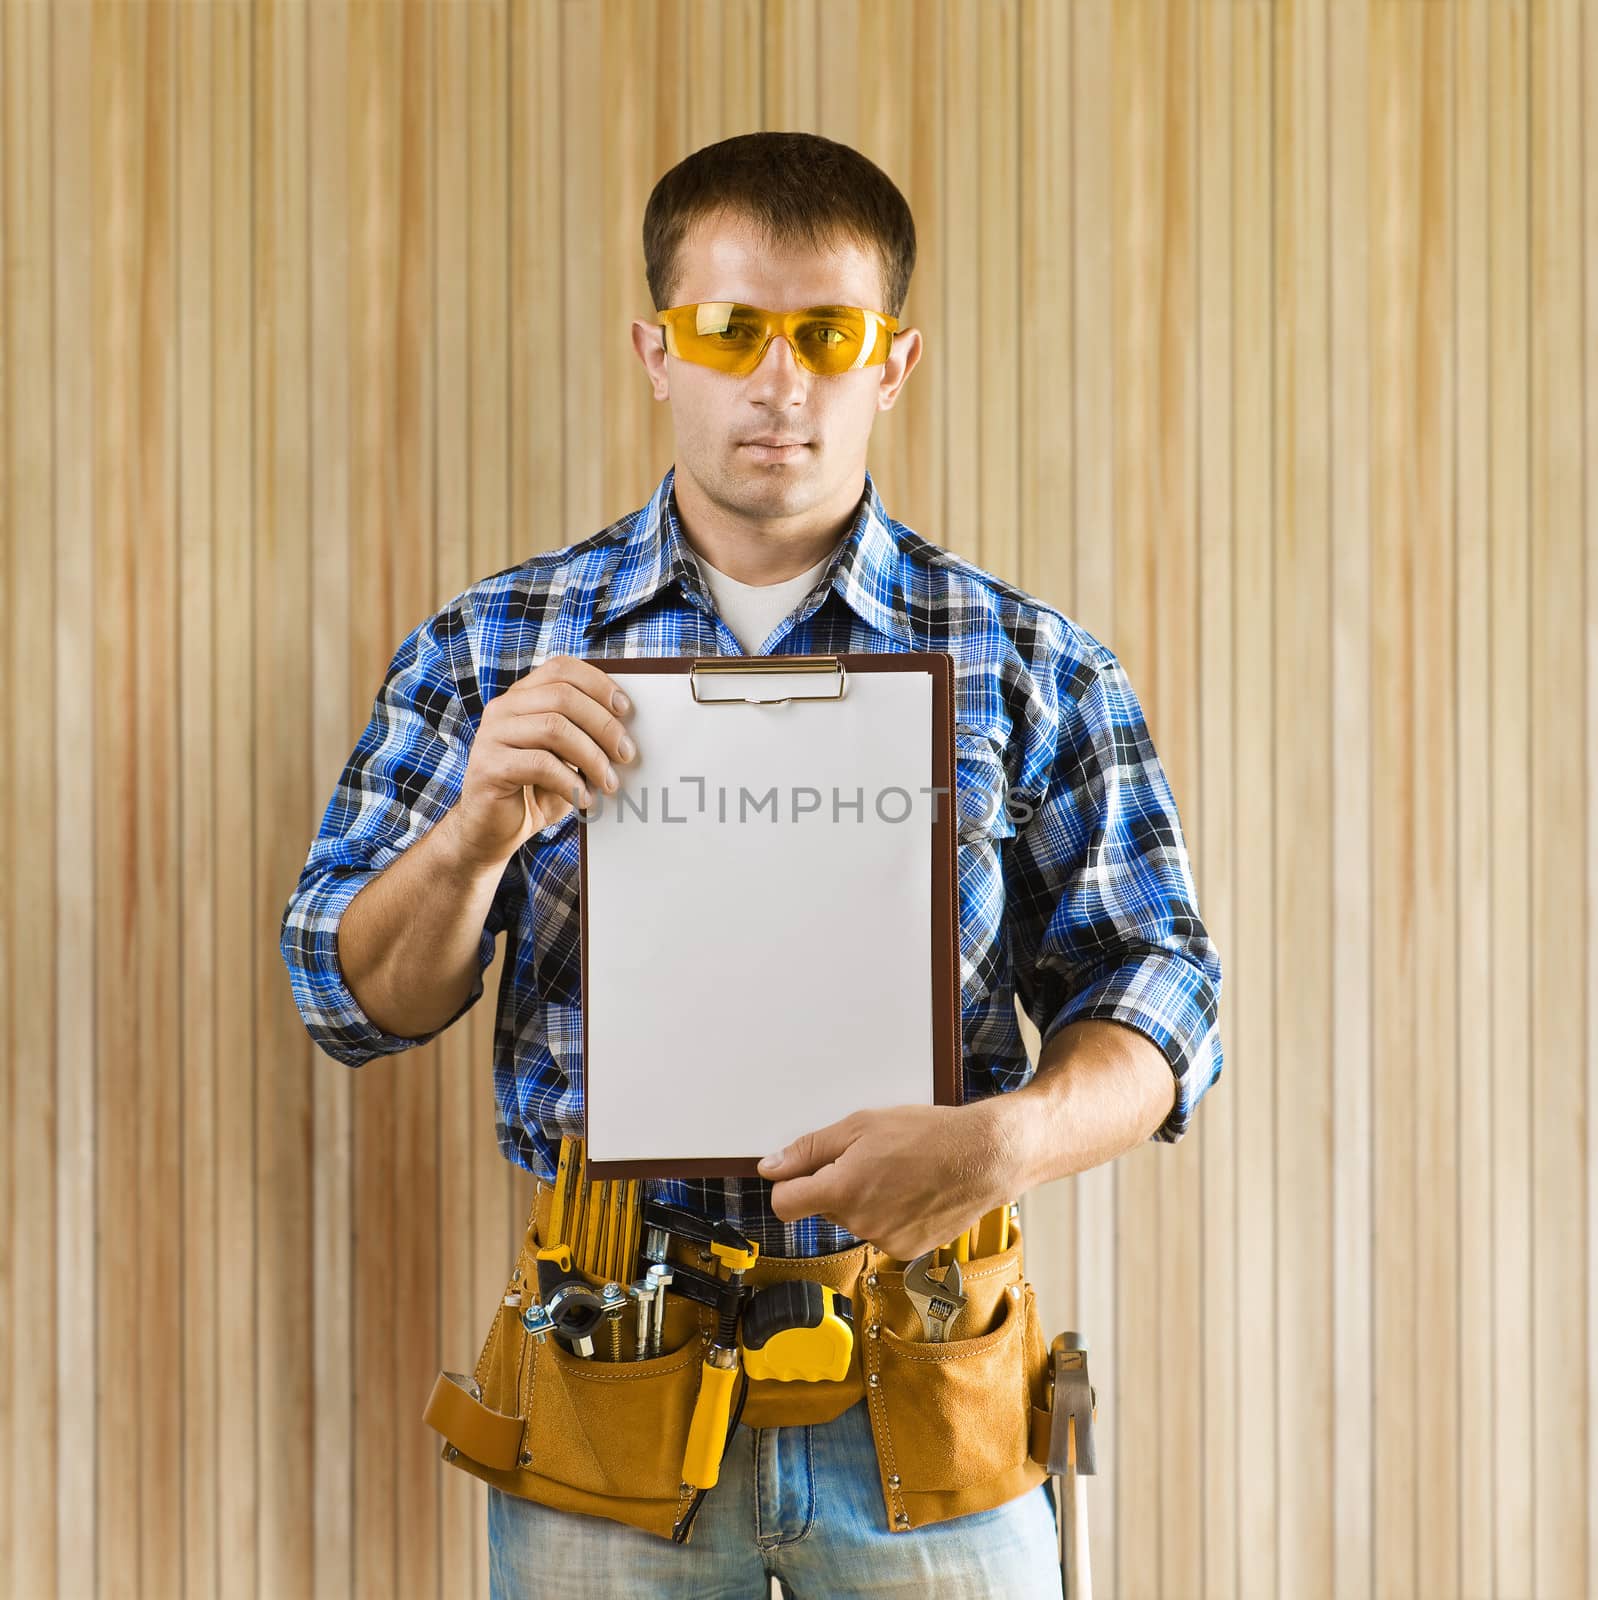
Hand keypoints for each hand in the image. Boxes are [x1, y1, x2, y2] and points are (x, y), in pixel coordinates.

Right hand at [448, 655, 637, 869]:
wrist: (493, 830)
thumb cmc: (537, 790)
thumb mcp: (566, 757)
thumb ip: (585, 736)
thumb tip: (628, 732)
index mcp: (523, 696)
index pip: (561, 668)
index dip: (597, 683)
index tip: (625, 709)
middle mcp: (504, 708)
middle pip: (563, 696)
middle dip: (603, 725)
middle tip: (626, 755)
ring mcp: (492, 734)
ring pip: (554, 727)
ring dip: (591, 756)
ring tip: (609, 783)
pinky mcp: (488, 765)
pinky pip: (540, 764)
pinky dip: (571, 782)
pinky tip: (584, 799)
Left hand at [757, 1101, 1014, 1260]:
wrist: (983, 1157)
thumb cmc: (926, 1134)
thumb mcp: (859, 1126)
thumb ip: (809, 1150)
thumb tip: (770, 1167)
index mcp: (842, 1189)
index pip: (785, 1204)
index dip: (788, 1185)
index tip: (801, 1173)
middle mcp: (859, 1222)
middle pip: (824, 1208)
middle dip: (836, 1185)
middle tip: (870, 1157)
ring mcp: (884, 1240)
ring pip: (854, 1219)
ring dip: (865, 1199)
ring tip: (898, 1172)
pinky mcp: (906, 1250)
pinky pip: (880, 1232)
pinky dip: (889, 1214)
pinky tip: (912, 1192)